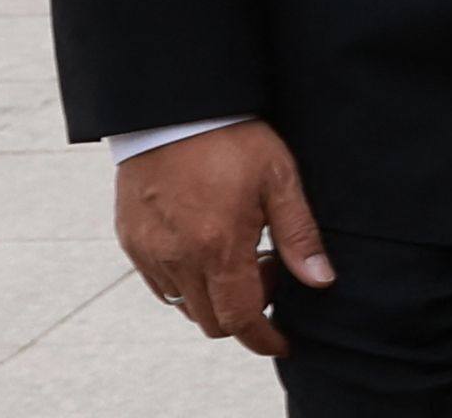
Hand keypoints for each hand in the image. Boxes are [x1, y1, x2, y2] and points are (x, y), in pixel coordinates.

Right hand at [115, 120, 331, 355]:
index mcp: (217, 247)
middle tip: (269, 271)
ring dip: (215, 298)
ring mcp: (149, 252)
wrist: (172, 109)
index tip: (284, 341)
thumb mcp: (280, 180)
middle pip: (210, 320)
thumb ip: (299, 235)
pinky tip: (208, 247)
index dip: (264, 339)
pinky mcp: (131, 241)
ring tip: (241, 252)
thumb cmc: (232, 139)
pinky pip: (160, 284)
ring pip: (184, 305)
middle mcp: (177, 259)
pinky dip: (187, 282)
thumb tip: (321, 280)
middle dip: (245, 314)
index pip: (240, 319)